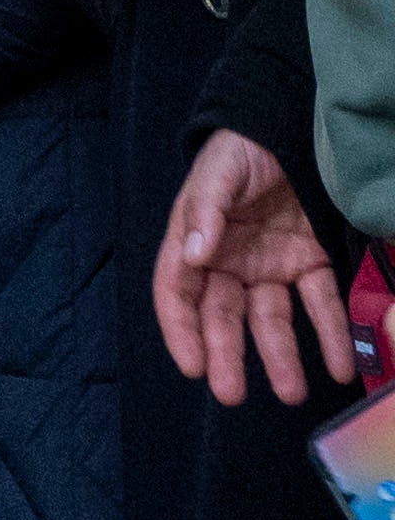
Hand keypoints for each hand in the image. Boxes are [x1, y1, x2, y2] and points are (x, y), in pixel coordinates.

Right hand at [157, 125, 357, 408]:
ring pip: (271, 321)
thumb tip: (195, 256)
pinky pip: (320, 304)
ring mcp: (270, 267)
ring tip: (293, 392)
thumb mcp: (219, 173)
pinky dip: (331, 336)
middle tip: (232, 393)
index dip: (181, 330)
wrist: (289, 125)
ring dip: (281, 358)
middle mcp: (230, 263)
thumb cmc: (242, 149)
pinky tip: (340, 365)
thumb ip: (205, 211)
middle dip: (226, 356)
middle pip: (223, 317)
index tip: (192, 366)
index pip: (178, 292)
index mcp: (196, 242)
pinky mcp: (309, 264)